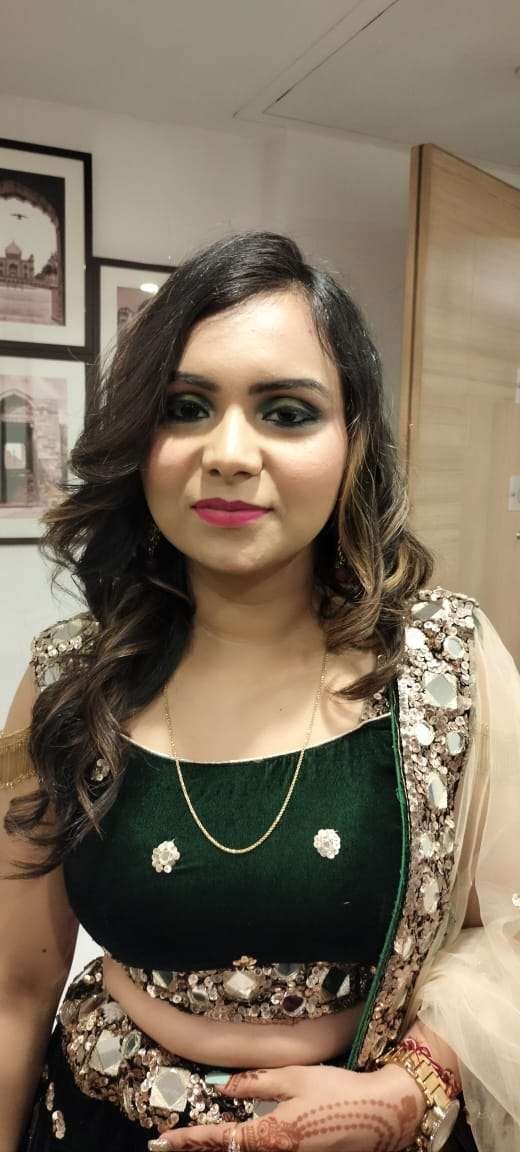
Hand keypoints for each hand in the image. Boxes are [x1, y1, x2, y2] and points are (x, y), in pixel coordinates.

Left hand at [149, 1063, 424, 1151]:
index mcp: (271, 1135)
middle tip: (165, 1146)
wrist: (380, 1115)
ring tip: (192, 1143)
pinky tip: (235, 1141)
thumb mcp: (294, 1077)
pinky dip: (242, 1150)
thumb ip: (255, 1083)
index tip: (163, 1140)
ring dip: (219, 1149)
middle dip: (197, 1151)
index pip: (220, 1140)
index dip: (190, 1140)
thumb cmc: (336, 1090)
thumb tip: (219, 1084)